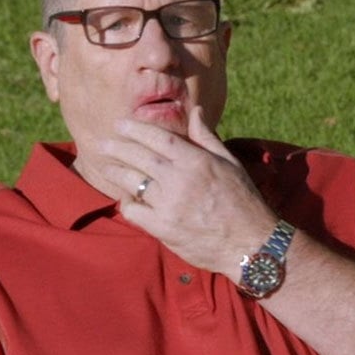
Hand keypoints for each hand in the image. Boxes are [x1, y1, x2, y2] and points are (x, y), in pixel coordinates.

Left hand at [79, 106, 277, 279]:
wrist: (251, 244)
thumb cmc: (244, 202)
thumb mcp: (230, 164)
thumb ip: (207, 137)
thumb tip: (196, 110)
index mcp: (197, 161)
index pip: (158, 138)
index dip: (135, 129)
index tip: (120, 124)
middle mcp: (180, 179)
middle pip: (138, 157)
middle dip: (117, 147)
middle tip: (103, 143)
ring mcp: (169, 204)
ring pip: (132, 182)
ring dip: (115, 172)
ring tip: (107, 166)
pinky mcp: (163, 228)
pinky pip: (134, 211)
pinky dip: (127, 203)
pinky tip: (128, 199)